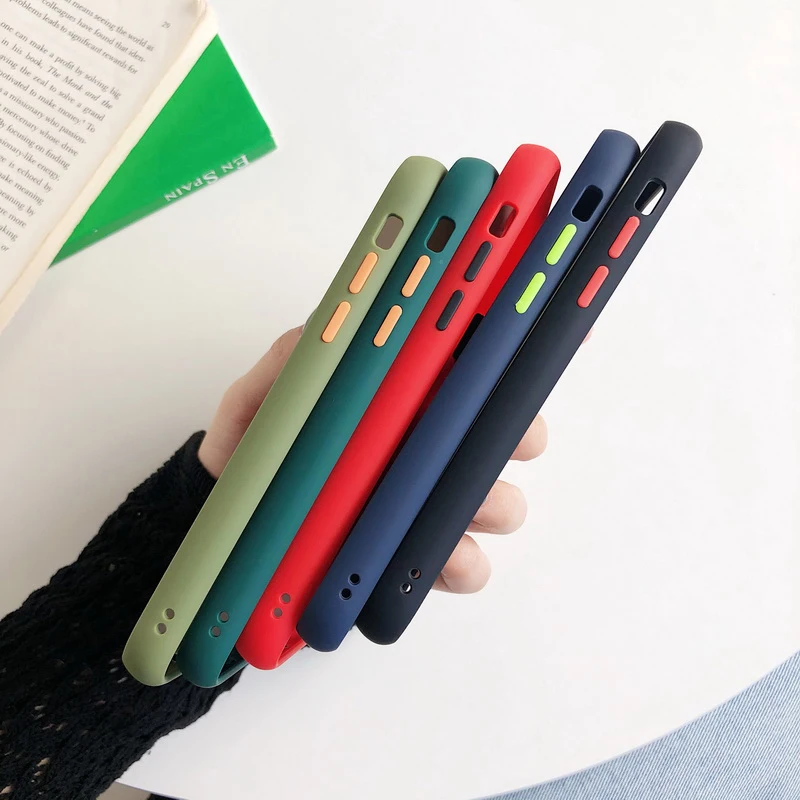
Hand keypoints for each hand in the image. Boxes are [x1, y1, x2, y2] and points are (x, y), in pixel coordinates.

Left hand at [198, 327, 547, 593]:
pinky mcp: (421, 565)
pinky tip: (433, 560)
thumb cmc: (255, 455)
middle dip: (518, 432)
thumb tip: (333, 327)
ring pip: (502, 504)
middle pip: (507, 436)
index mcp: (403, 405)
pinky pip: (469, 568)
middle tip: (502, 433)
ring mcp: (430, 510)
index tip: (498, 359)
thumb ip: (292, 361)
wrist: (233, 533)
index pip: (467, 377)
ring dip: (494, 503)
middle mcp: (428, 454)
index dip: (495, 366)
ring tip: (456, 505)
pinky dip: (464, 565)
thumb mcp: (260, 400)